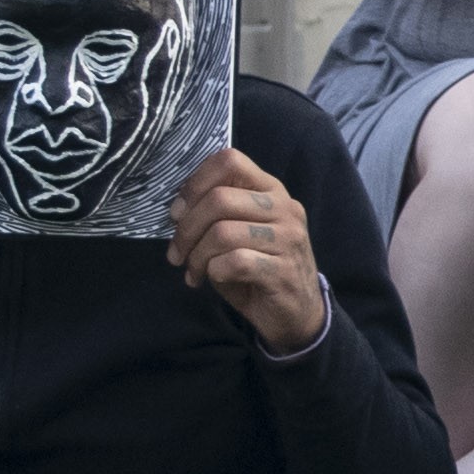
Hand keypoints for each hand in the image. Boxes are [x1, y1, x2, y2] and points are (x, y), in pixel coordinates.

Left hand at [165, 148, 330, 350]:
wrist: (296, 313)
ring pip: (222, 232)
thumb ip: (215, 213)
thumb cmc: (260, 268)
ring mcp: (288, 239)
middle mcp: (284, 208)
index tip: (178, 212)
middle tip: (177, 253)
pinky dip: (213, 272)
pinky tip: (212, 280)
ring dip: (196, 255)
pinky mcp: (283, 271)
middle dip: (187, 229)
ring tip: (194, 271)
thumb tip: (178, 210)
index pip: (230, 161)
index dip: (196, 183)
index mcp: (271, 190)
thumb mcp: (239, 231)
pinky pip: (234, 262)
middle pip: (219, 199)